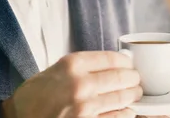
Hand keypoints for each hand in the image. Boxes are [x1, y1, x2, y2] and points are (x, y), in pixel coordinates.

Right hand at [2, 51, 142, 117]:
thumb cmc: (33, 96)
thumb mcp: (54, 71)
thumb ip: (79, 67)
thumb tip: (108, 65)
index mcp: (71, 64)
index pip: (111, 58)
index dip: (125, 61)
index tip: (129, 63)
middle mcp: (81, 83)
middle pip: (121, 77)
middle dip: (133, 78)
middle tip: (136, 79)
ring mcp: (86, 107)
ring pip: (123, 98)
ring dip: (133, 96)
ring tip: (135, 94)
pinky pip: (118, 117)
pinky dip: (126, 113)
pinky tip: (127, 110)